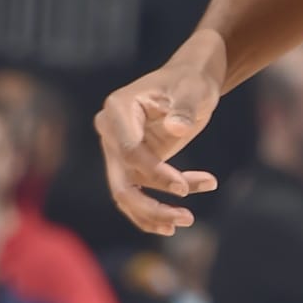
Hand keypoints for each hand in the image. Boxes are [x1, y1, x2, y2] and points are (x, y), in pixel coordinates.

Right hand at [96, 52, 222, 233]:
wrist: (189, 83)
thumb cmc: (190, 83)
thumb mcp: (193, 91)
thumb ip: (184, 109)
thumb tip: (177, 128)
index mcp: (117, 110)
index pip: (129, 152)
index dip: (155, 173)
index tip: (184, 188)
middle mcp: (110, 133)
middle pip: (121, 182)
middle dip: (151, 206)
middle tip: (187, 218)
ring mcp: (117, 151)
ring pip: (127, 195)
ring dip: (155, 213)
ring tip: (187, 220)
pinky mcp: (130, 165)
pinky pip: (139, 193)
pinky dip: (157, 209)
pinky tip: (179, 218)